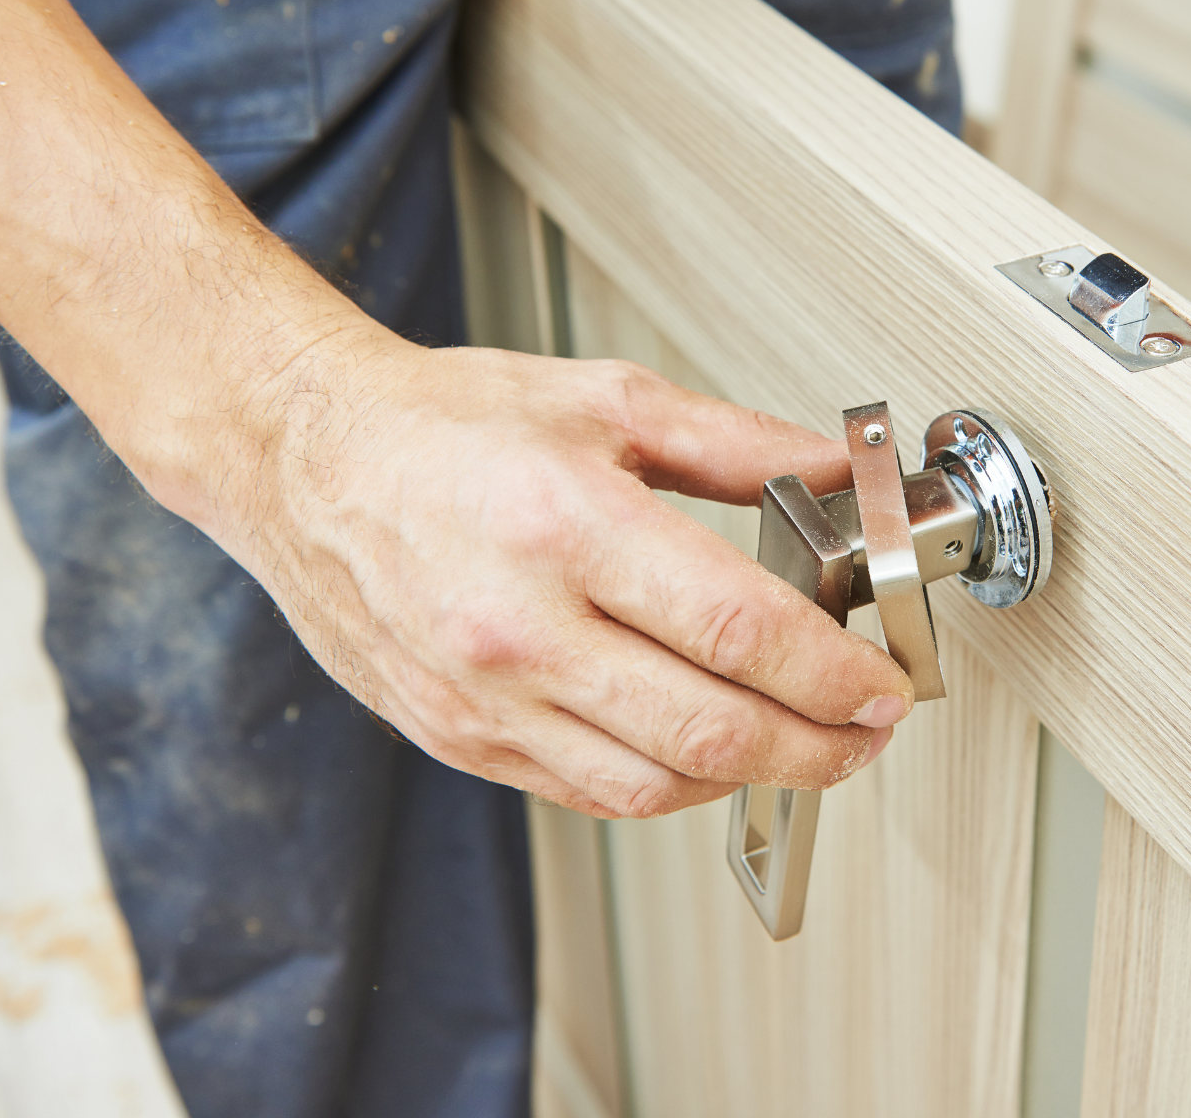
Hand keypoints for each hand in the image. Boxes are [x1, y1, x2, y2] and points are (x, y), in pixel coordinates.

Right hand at [219, 341, 912, 818]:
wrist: (305, 461)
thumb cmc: (446, 424)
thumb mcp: (607, 398)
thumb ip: (736, 443)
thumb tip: (839, 473)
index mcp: (567, 525)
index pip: (738, 630)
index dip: (832, 673)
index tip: (885, 683)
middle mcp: (520, 626)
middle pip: (710, 729)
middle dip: (819, 745)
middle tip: (869, 731)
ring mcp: (483, 697)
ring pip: (654, 785)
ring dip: (753, 777)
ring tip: (805, 744)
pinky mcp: (458, 737)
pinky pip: (589, 793)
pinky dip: (668, 786)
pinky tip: (708, 753)